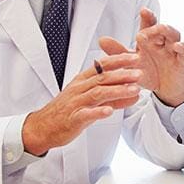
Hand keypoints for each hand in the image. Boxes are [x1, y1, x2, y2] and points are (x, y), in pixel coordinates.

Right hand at [22, 66, 141, 155]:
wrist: (42, 127)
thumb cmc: (67, 111)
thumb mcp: (90, 100)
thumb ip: (113, 97)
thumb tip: (134, 93)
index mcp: (83, 81)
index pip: (102, 66)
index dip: (119, 60)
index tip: (135, 56)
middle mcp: (79, 89)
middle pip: (103, 78)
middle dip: (123, 74)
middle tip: (140, 73)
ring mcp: (75, 103)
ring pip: (98, 93)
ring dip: (117, 90)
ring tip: (134, 90)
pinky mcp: (73, 118)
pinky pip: (86, 114)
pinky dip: (98, 112)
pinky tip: (110, 111)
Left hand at [98, 7, 183, 106]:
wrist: (165, 90)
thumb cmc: (149, 73)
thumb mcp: (132, 63)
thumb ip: (118, 52)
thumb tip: (102, 40)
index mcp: (149, 41)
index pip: (148, 25)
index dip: (147, 17)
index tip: (143, 10)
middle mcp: (162, 43)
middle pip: (161, 28)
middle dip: (154, 25)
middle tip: (144, 32)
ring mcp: (173, 50)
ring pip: (174, 35)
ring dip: (168, 31)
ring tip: (161, 29)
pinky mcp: (182, 61)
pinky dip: (183, 47)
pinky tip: (177, 46)